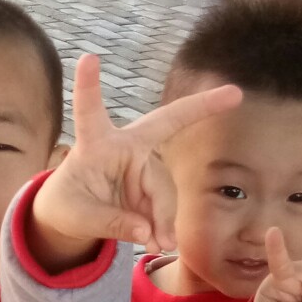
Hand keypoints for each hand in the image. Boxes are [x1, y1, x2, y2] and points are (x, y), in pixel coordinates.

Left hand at [26, 55, 241, 269]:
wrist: (72, 217)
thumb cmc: (67, 206)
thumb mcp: (77, 219)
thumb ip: (110, 224)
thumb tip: (147, 233)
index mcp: (94, 144)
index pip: (90, 111)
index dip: (89, 85)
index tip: (88, 56)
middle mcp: (124, 147)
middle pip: (166, 124)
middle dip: (200, 107)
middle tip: (235, 94)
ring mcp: (142, 164)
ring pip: (163, 188)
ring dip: (162, 218)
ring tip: (157, 245)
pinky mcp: (152, 184)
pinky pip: (165, 206)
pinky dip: (164, 226)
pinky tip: (159, 242)